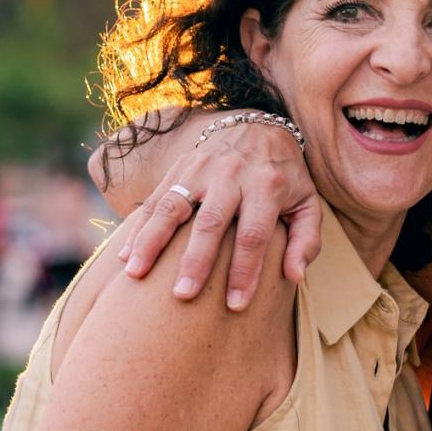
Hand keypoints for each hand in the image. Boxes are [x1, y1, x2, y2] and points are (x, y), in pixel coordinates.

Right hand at [116, 122, 321, 310]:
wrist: (257, 125)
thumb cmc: (285, 177)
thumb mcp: (307, 202)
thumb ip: (306, 239)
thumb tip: (295, 276)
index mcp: (267, 185)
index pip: (254, 234)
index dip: (246, 271)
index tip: (236, 305)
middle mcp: (232, 175)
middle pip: (211, 222)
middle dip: (197, 261)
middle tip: (183, 296)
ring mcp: (201, 169)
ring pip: (173, 207)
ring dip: (152, 242)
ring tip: (136, 274)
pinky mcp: (179, 167)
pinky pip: (155, 199)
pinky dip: (139, 228)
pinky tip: (125, 256)